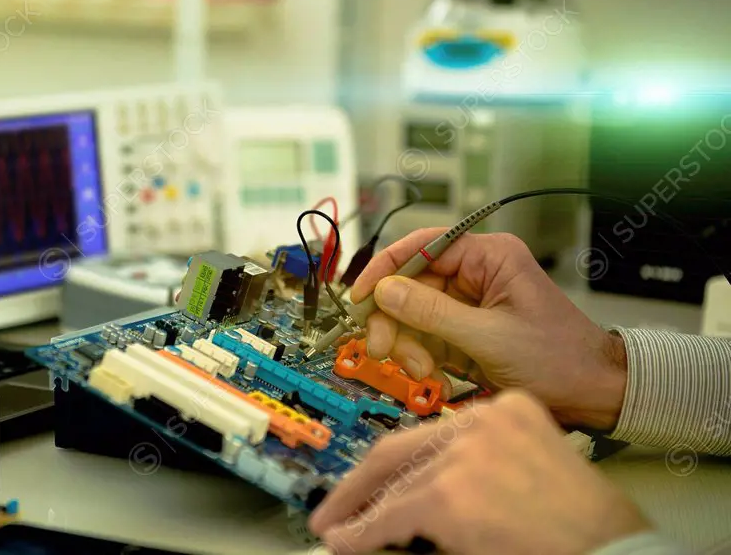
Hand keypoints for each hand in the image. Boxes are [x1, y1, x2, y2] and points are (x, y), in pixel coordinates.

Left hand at [308, 391, 650, 554]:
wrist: (617, 550)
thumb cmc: (585, 526)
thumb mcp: (527, 473)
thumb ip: (477, 468)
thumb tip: (419, 491)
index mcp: (505, 412)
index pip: (429, 432)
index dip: (390, 461)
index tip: (370, 479)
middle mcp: (482, 423)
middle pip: (399, 449)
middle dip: (360, 483)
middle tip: (335, 507)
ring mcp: (464, 456)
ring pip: (395, 485)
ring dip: (363, 514)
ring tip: (341, 532)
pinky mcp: (450, 495)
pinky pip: (393, 516)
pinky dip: (364, 533)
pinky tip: (348, 541)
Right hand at [351, 229, 626, 429]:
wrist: (594, 395)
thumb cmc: (558, 360)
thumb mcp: (488, 337)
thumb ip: (432, 312)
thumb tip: (384, 291)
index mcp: (489, 257)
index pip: (422, 246)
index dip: (386, 269)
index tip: (360, 296)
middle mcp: (476, 273)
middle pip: (411, 283)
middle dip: (393, 317)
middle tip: (381, 348)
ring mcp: (469, 303)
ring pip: (413, 312)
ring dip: (406, 342)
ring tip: (419, 369)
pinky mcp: (466, 330)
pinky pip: (426, 334)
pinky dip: (419, 354)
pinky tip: (430, 373)